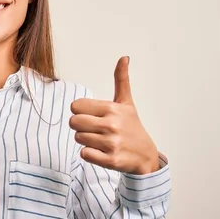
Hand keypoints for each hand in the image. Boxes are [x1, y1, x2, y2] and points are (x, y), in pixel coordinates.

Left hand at [69, 56, 158, 174]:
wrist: (146, 156)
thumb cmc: (133, 128)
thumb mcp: (127, 103)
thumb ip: (121, 80)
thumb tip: (124, 57)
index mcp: (112, 109)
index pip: (75, 106)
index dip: (81, 112)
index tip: (92, 116)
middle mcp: (111, 125)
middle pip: (73, 123)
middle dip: (81, 127)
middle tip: (95, 129)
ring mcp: (111, 143)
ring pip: (78, 138)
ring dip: (86, 141)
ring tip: (101, 141)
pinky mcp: (110, 160)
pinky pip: (84, 154)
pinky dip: (89, 154)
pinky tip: (102, 152)